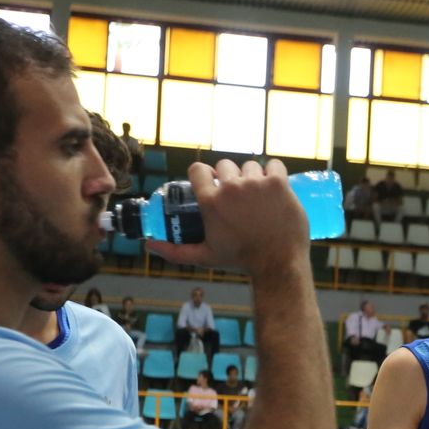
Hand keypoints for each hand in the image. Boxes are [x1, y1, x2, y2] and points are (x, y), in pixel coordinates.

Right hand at [147, 159, 308, 274]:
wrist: (278, 264)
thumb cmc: (241, 260)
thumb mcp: (204, 256)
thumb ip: (175, 251)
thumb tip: (149, 246)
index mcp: (210, 201)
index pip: (198, 169)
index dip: (205, 175)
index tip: (213, 183)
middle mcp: (231, 188)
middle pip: (225, 165)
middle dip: (229, 177)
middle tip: (238, 196)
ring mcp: (256, 184)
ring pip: (249, 166)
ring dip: (252, 177)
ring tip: (256, 195)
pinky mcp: (279, 183)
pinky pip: (274, 165)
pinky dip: (274, 172)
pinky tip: (273, 185)